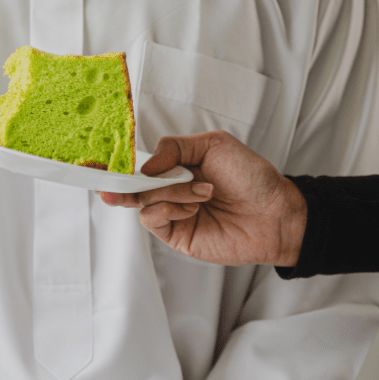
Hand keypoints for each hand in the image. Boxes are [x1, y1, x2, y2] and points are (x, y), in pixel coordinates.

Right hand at [98, 131, 306, 266]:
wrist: (276, 213)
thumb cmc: (252, 177)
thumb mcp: (212, 145)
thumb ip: (173, 148)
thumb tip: (144, 166)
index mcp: (176, 166)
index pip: (139, 163)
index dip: (119, 163)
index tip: (101, 162)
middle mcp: (169, 189)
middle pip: (131, 184)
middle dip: (120, 181)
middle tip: (108, 180)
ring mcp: (171, 213)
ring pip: (143, 200)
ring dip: (168, 192)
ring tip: (201, 192)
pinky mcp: (176, 235)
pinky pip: (153, 219)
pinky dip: (168, 208)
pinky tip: (192, 206)